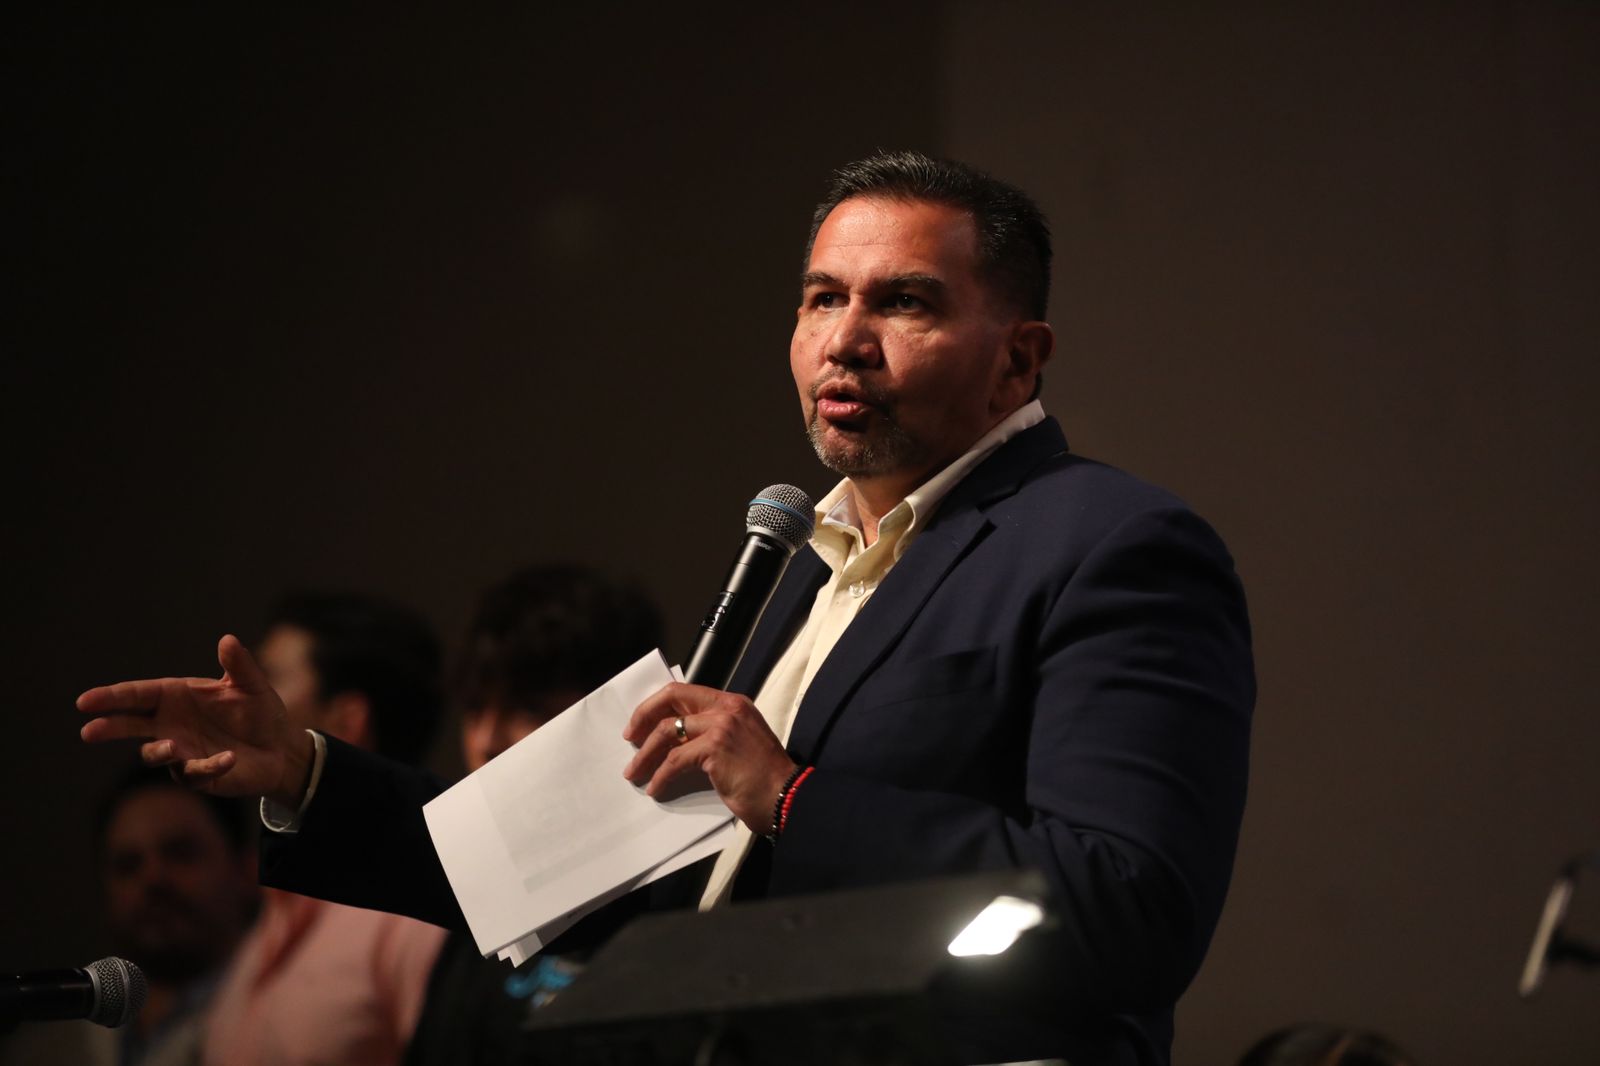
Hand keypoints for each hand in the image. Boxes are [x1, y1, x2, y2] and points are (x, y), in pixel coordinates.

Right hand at [78, 634, 312, 805]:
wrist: (281, 747)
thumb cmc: (259, 711)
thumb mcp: (251, 685)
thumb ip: (238, 665)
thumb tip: (228, 639)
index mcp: (178, 696)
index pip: (139, 695)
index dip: (112, 697)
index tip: (86, 701)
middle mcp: (172, 724)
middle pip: (131, 725)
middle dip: (110, 727)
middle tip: (89, 731)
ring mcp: (182, 751)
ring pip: (156, 753)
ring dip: (160, 751)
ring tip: (171, 746)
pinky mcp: (198, 774)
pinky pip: (195, 773)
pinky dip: (208, 767)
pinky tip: (227, 759)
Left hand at [622, 683, 795, 834]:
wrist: (784, 795)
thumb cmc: (764, 777)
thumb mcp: (739, 742)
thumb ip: (714, 732)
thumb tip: (677, 740)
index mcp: (733, 703)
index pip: (684, 691)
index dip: (656, 705)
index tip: (641, 724)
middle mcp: (726, 708)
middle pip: (671, 699)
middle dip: (643, 717)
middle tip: (629, 739)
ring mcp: (720, 726)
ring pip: (667, 731)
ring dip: (645, 755)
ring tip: (634, 772)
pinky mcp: (714, 748)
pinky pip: (674, 760)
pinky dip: (660, 776)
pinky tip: (655, 788)